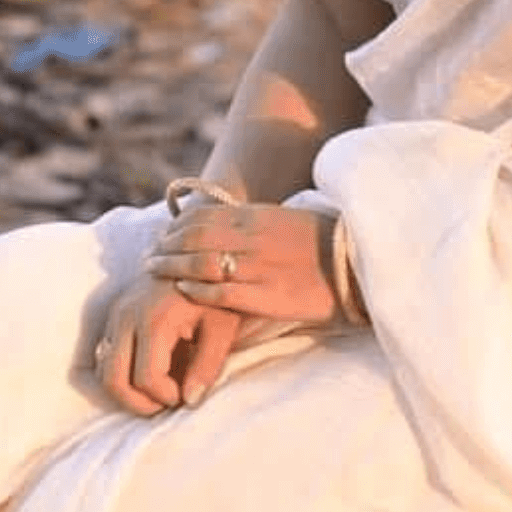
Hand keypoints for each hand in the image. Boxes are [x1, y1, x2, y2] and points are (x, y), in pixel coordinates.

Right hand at [93, 270, 244, 416]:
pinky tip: (148, 374)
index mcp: (155, 320)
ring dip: (126, 391)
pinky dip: (121, 374)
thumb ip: (207, 366)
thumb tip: (190, 401)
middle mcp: (126, 317)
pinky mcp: (113, 316)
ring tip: (158, 392)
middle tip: (165, 404)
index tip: (185, 397)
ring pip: (103, 371)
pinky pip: (105, 356)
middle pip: (113, 380)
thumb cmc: (216, 293)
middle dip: (138, 404)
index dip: (166, 398)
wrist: (199, 255)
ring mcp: (116, 315)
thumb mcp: (222, 328)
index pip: (147, 378)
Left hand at [143, 201, 339, 327]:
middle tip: (149, 257)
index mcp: (259, 217)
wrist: (362, 266)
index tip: (163, 236)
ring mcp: (258, 266)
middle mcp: (253, 237)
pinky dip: (197, 291)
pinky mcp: (267, 295)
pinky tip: (183, 292)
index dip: (176, 226)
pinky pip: (221, 292)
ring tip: (156, 273)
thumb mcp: (288, 223)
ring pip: (200, 263)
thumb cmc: (329, 246)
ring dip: (172, 267)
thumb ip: (257, 226)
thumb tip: (230, 231)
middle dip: (166, 246)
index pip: (204, 217)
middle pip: (194, 237)